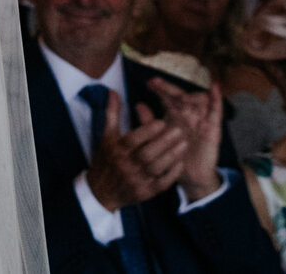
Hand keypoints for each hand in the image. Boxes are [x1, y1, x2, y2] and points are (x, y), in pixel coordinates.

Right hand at [84, 92, 185, 211]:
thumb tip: (113, 91)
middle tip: (180, 130)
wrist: (101, 191)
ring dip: (172, 156)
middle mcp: (126, 166)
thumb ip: (112, 113)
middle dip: (164, 142)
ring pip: (156, 168)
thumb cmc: (106, 159)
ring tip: (184, 143)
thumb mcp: (107, 136)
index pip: (133, 140)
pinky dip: (172, 173)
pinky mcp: (145, 193)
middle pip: (147, 154)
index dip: (148, 131)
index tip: (162, 121)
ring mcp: (136, 181)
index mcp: (116, 150)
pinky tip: (181, 162)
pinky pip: (161, 183)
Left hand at [145, 77, 223, 199]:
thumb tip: (138, 105)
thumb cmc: (174, 155)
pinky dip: (217, 99)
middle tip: (158, 84)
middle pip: (182, 95)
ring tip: (182, 97)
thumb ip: (149, 122)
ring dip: (191, 95)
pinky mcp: (213, 129)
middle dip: (170, 89)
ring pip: (200, 100)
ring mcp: (201, 120)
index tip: (150, 83)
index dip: (161, 88)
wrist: (189, 176)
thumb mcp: (159, 138)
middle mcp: (189, 114)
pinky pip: (216, 112)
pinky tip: (215, 87)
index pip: (168, 96)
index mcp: (175, 114)